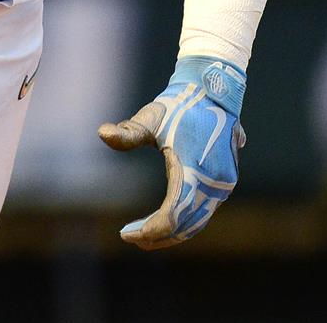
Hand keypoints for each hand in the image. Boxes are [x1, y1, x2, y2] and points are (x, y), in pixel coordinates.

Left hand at [98, 56, 245, 248]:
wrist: (213, 89)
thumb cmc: (178, 104)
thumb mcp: (150, 118)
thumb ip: (127, 133)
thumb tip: (101, 133)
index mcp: (194, 171)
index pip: (172, 217)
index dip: (149, 230)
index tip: (125, 234)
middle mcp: (214, 183)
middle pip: (185, 226)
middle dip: (157, 236)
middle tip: (130, 237)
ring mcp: (223, 184)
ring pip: (197, 222)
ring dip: (172, 233)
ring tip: (144, 235)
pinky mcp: (225, 182)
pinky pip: (204, 212)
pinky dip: (184, 222)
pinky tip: (164, 221)